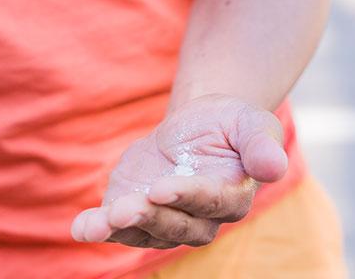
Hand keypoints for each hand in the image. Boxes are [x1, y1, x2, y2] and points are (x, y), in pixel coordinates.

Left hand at [71, 94, 286, 247]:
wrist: (198, 124)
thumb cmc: (231, 124)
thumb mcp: (252, 123)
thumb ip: (261, 145)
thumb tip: (273, 167)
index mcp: (230, 197)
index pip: (209, 203)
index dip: (186, 197)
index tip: (162, 188)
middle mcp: (197, 218)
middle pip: (175, 225)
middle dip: (150, 217)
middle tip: (127, 208)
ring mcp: (162, 218)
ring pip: (143, 231)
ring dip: (121, 228)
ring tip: (101, 220)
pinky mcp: (133, 211)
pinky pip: (115, 226)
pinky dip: (97, 228)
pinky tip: (81, 227)